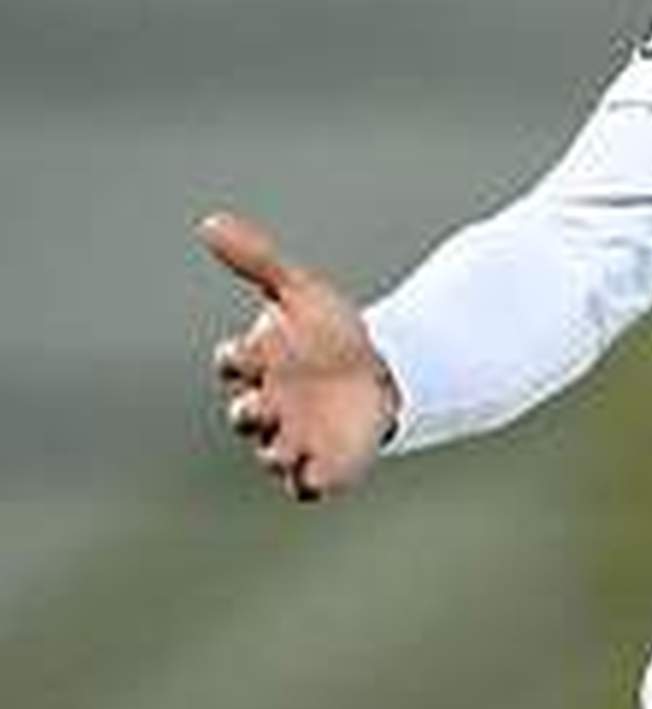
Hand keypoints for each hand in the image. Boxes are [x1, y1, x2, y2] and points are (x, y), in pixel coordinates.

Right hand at [204, 212, 397, 502]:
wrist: (385, 366)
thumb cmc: (332, 331)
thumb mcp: (300, 291)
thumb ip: (257, 261)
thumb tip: (209, 223)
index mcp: (257, 365)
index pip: (233, 363)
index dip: (239, 357)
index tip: (256, 348)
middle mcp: (267, 406)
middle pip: (245, 416)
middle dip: (249, 412)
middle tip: (265, 403)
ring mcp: (292, 438)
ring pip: (271, 454)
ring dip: (277, 451)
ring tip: (291, 441)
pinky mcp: (323, 465)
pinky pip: (308, 485)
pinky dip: (310, 482)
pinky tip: (320, 475)